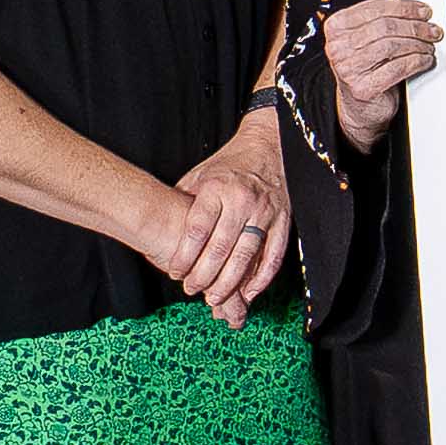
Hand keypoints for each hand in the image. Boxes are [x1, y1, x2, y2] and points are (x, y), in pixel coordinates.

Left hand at [152, 109, 294, 320]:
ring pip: (246, 256)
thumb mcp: (198, 176)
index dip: (184, 256)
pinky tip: (248, 292)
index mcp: (216, 188)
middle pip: (220, 247)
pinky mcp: (283, 220)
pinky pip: (273, 255)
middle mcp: (241, 200)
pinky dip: (261, 278)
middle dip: (204, 275)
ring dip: (229, 282)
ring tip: (214, 298)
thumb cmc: (228, 165)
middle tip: (191, 289)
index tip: (175, 272)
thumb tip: (163, 231)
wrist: (267, 146)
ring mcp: (264, 211)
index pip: (197, 230)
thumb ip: (185, 204)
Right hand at [319, 0, 443, 141]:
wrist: (359, 108)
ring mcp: (348, 69)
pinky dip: (417, 61)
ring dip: (417, 44)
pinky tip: (424, 60)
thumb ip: (381, 21)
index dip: (404, 7)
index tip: (423, 10)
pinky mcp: (363, 88)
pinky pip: (398, 68)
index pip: (374, 8)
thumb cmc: (364, 70)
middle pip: (385, 27)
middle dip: (415, 26)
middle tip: (432, 29)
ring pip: (392, 46)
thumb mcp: (366, 40)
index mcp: (336, 28)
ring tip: (429, 45)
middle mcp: (338, 47)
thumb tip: (413, 9)